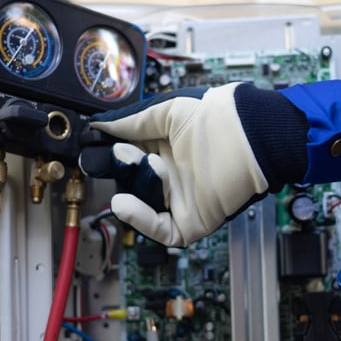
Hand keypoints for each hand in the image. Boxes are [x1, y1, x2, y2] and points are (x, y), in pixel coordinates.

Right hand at [79, 82, 307, 246]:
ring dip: (136, 183)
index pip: (126, 156)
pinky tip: (124, 202)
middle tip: (105, 156)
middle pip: (130, 181)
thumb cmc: (217, 117)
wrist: (251, 135)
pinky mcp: (192, 222)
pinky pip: (160, 228)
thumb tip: (100, 124)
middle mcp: (171, 176)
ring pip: (142, 203)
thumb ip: (132, 122)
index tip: (88, 144)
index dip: (107, 151)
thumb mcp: (167, 112)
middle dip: (117, 167)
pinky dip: (140, 218)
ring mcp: (181, 200)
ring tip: (141, 161)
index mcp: (164, 149)